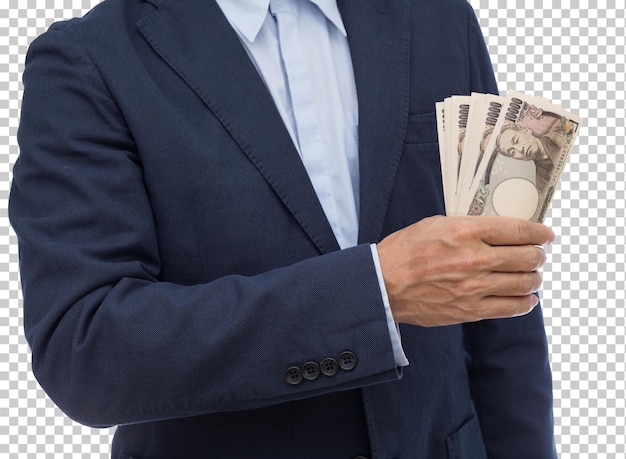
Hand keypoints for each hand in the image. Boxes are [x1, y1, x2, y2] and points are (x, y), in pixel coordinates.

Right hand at [377, 215, 554, 326]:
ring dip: (534, 279)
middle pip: (527, 257)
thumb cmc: (404, 252)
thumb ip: (467, 226)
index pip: (517, 230)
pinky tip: (527, 299)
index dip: (539, 232)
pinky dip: (525, 303)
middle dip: (538, 256)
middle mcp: (475, 259)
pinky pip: (510, 308)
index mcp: (466, 231)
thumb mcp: (435, 224)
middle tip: (538, 255)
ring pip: (524, 283)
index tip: (546, 235)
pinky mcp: (471, 310)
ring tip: (532, 276)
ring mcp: (475, 287)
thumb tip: (496, 230)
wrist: (384, 285)